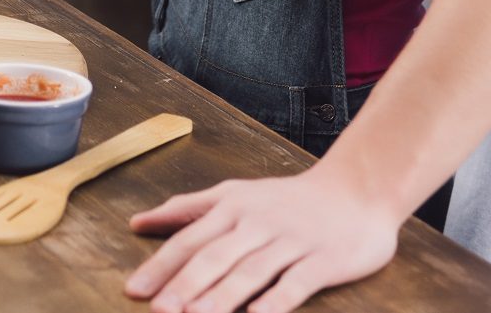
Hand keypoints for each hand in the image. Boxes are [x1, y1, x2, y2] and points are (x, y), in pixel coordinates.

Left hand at [125, 163, 402, 312]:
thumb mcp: (234, 194)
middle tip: (160, 309)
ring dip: (222, 296)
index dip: (162, 265)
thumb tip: (137, 222)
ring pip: (251, 271)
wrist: (356, 190)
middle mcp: (258, 222)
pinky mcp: (322, 260)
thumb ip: (187, 209)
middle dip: (185, 284)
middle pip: (215, 256)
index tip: (134, 290)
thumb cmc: (287, 199)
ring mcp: (291, 241)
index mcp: (232, 207)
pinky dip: (275, 300)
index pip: (190, 239)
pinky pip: (295, 283)